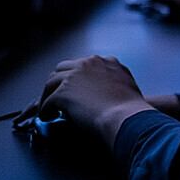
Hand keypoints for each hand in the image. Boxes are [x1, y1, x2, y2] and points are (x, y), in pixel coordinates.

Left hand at [20, 55, 153, 147]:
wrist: (128, 118)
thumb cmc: (133, 110)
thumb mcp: (128, 86)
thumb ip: (117, 82)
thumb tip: (111, 92)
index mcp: (105, 62)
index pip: (83, 65)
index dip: (76, 78)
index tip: (74, 88)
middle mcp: (89, 63)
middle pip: (63, 69)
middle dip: (58, 82)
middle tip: (55, 96)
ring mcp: (74, 76)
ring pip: (52, 83)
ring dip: (48, 95)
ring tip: (47, 108)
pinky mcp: (64, 92)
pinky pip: (48, 101)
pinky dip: (45, 110)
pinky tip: (46, 117)